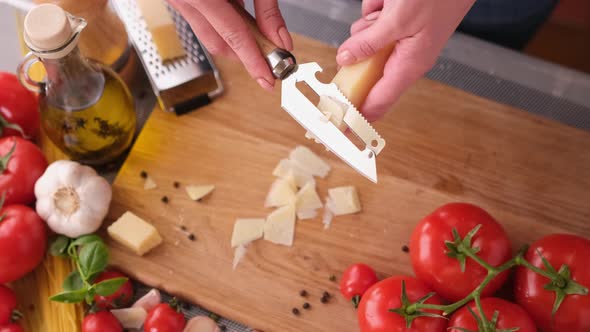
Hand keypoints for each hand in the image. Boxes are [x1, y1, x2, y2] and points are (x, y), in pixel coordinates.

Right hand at [168, 0, 292, 90]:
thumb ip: (266, 7)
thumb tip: (279, 38)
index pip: (234, 37)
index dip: (254, 61)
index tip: (269, 79)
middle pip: (220, 43)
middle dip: (246, 53)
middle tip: (271, 58)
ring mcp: (176, 0)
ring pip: (210, 34)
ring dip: (234, 35)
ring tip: (251, 20)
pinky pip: (201, 18)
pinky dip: (221, 19)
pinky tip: (233, 7)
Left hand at [337, 0, 474, 120]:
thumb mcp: (397, 20)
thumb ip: (368, 42)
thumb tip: (345, 58)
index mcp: (410, 65)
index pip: (378, 102)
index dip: (357, 116)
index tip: (340, 127)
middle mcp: (408, 57)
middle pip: (367, 70)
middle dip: (359, 50)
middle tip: (369, 30)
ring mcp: (404, 41)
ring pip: (368, 43)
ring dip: (369, 24)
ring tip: (388, 8)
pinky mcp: (402, 26)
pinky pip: (376, 24)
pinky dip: (377, 10)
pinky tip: (389, 1)